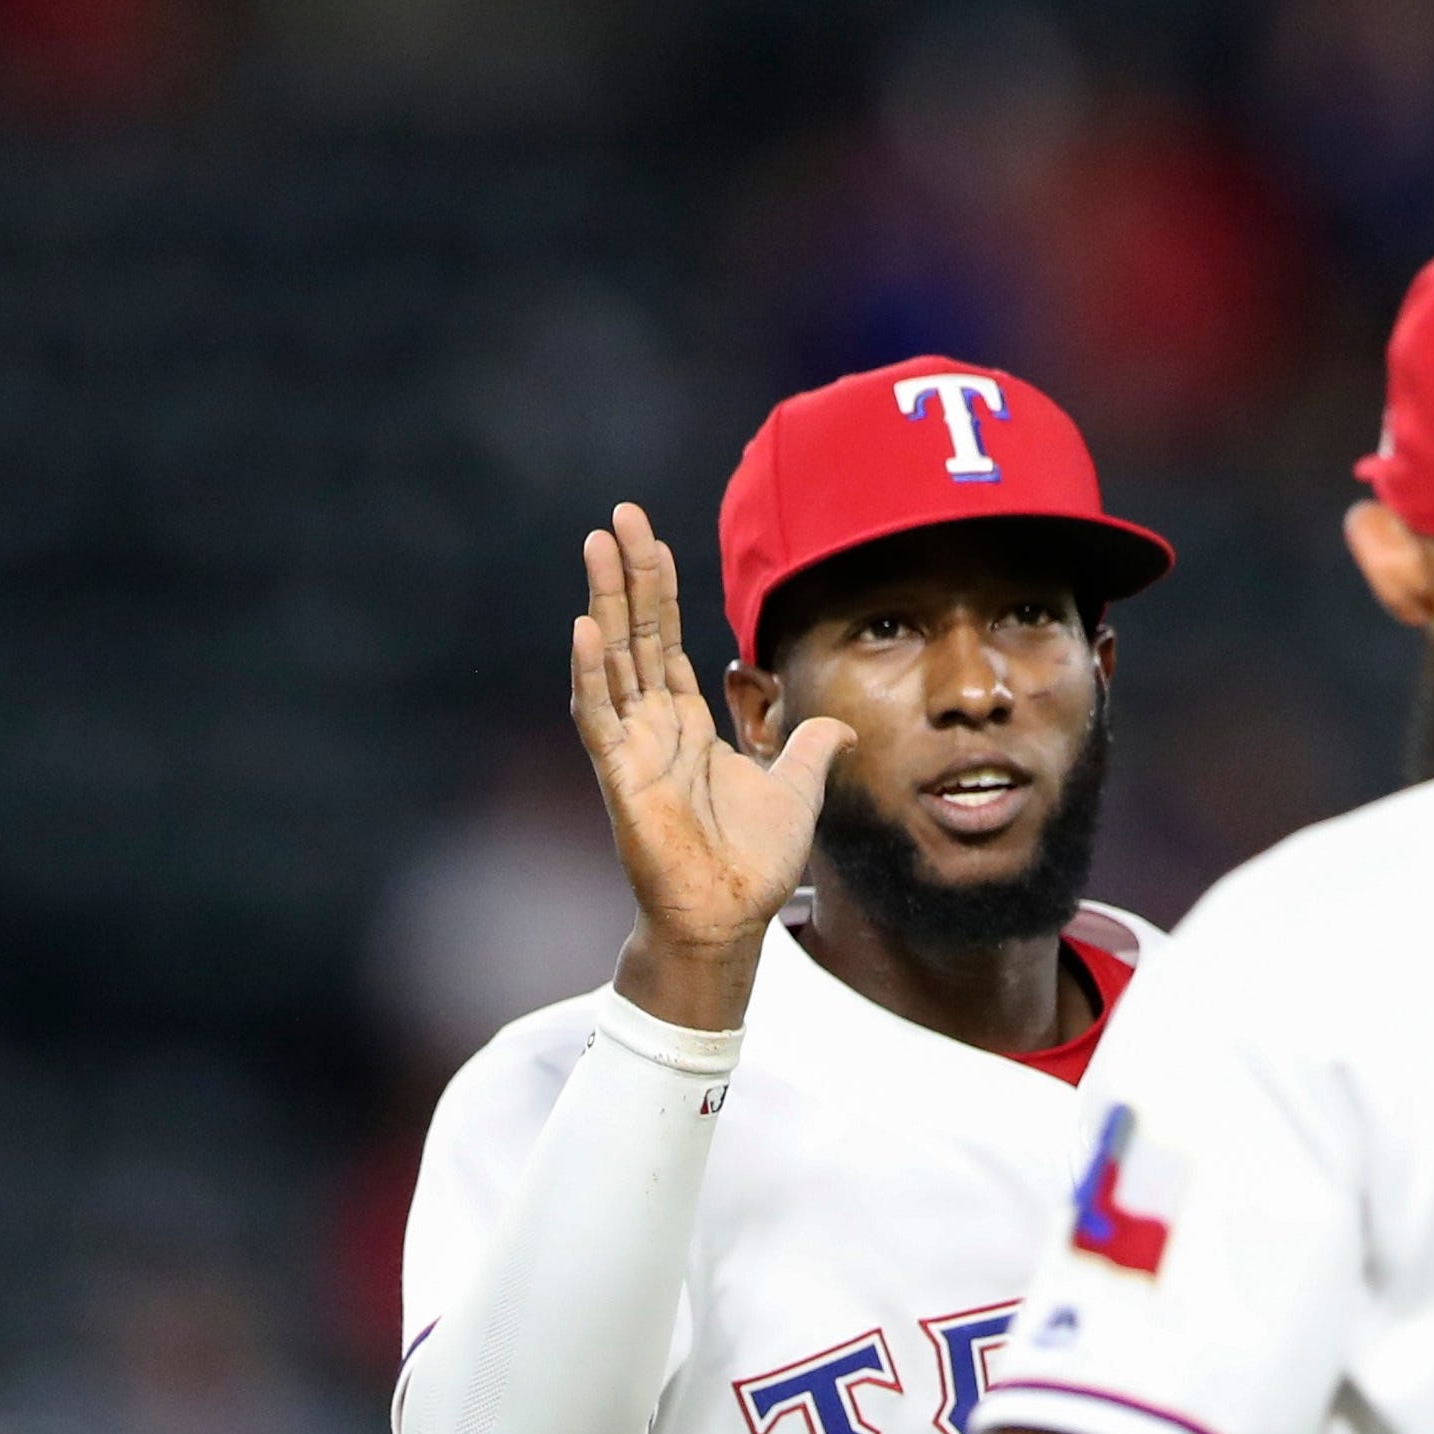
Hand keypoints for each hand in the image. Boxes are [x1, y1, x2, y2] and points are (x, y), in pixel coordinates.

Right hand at [571, 503, 854, 1030]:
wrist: (729, 918)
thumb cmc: (753, 863)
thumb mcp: (797, 790)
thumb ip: (811, 749)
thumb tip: (845, 727)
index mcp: (687, 726)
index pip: (668, 642)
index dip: (661, 591)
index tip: (655, 540)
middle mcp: (653, 727)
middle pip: (638, 633)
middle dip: (629, 574)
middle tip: (618, 515)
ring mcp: (632, 748)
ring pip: (614, 658)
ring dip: (606, 601)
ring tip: (597, 544)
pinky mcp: (620, 777)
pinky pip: (600, 715)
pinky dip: (593, 672)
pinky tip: (587, 625)